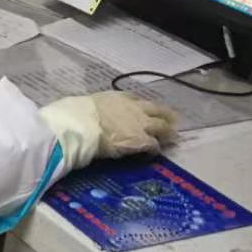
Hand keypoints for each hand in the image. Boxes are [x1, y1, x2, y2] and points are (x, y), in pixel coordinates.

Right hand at [39, 92, 177, 174]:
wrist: (81, 125)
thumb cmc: (77, 114)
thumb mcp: (88, 105)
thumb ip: (96, 109)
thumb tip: (89, 114)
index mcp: (118, 97)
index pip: (138, 100)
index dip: (144, 107)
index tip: (147, 111)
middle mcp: (134, 108)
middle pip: (157, 110)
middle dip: (166, 116)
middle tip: (173, 121)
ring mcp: (140, 124)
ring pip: (162, 127)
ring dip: (167, 133)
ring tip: (172, 138)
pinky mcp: (141, 141)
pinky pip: (154, 145)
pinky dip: (155, 149)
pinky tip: (154, 154)